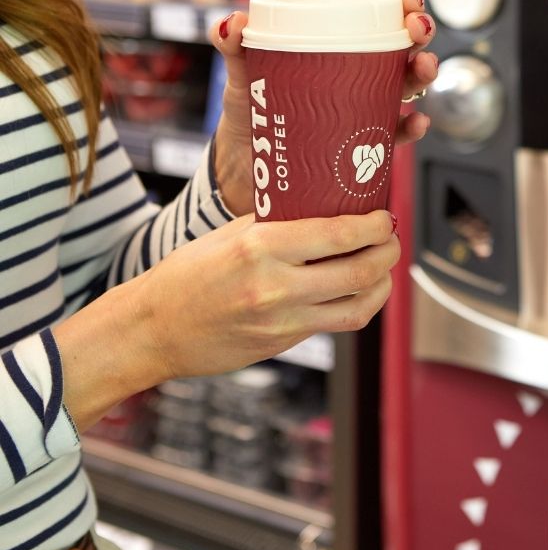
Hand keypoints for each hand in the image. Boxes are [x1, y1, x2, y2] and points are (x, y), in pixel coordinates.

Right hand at [57, 209, 400, 429]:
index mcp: (260, 248)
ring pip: (359, 303)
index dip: (374, 225)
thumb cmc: (187, 275)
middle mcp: (275, 286)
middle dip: (388, 251)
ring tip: (383, 264)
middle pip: (360, 271)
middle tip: (391, 238)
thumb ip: (278, 221)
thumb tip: (326, 205)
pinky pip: (340, 323)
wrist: (154, 329)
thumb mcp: (230, 233)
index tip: (382, 216)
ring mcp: (282, 321)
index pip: (338, 234)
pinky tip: (363, 290)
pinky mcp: (286, 344)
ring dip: (383, 282)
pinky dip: (362, 304)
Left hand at [209, 0, 438, 215]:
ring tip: (421, 69)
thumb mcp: (245, 73)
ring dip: (423, 73)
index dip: (401, 4)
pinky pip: (398, 133)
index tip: (405, 0)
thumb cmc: (254, 110)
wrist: (247, 164)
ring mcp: (368, 106)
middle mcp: (361, 73)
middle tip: (417, 31)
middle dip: (419, 33)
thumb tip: (230, 24)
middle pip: (404, 46)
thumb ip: (235, 47)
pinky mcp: (367, 143)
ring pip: (409, 85)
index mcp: (339, 46)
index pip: (378, 17)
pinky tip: (415, 122)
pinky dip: (413, 127)